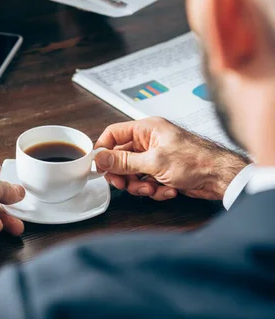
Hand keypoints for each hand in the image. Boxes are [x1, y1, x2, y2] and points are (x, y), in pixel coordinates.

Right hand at [95, 118, 248, 200]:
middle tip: (124, 184)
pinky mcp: (162, 172)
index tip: (98, 166)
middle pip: (121, 157)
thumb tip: (100, 159)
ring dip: (140, 185)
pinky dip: (155, 189)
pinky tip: (168, 189)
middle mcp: (150, 141)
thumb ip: (124, 161)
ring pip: (133, 173)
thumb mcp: (154, 162)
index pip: (114, 134)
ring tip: (153, 188)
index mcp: (147, 129)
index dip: (104, 150)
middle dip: (124, 174)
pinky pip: (147, 182)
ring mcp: (156, 157)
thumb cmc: (196, 160)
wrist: (220, 177)